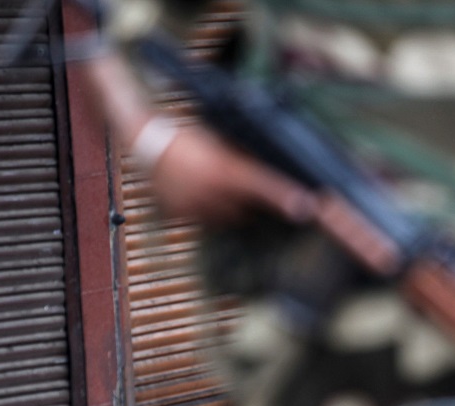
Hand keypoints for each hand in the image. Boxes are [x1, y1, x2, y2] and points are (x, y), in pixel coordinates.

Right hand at [149, 125, 317, 225]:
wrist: (147, 141)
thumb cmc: (190, 137)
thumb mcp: (221, 142)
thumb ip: (244, 159)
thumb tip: (271, 168)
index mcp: (223, 168)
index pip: (262, 183)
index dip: (285, 196)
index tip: (307, 207)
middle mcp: (211, 190)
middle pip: (246, 209)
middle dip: (247, 202)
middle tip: (235, 186)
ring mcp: (193, 205)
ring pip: (225, 218)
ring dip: (227, 208)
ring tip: (213, 187)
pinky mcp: (179, 214)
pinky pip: (204, 220)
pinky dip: (206, 211)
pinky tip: (197, 193)